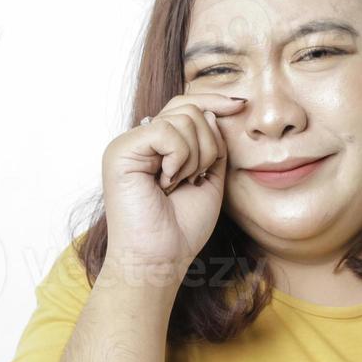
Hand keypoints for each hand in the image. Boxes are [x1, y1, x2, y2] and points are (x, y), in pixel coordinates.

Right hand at [100, 92, 245, 283]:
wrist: (161, 258)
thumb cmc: (183, 228)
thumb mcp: (211, 179)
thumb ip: (214, 145)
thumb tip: (211, 112)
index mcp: (159, 146)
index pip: (186, 106)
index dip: (214, 102)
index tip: (241, 106)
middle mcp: (141, 141)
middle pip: (189, 109)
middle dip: (208, 145)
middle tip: (196, 178)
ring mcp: (129, 144)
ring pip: (182, 119)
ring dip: (194, 157)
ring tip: (178, 185)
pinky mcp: (120, 150)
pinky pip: (166, 131)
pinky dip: (179, 158)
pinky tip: (167, 182)